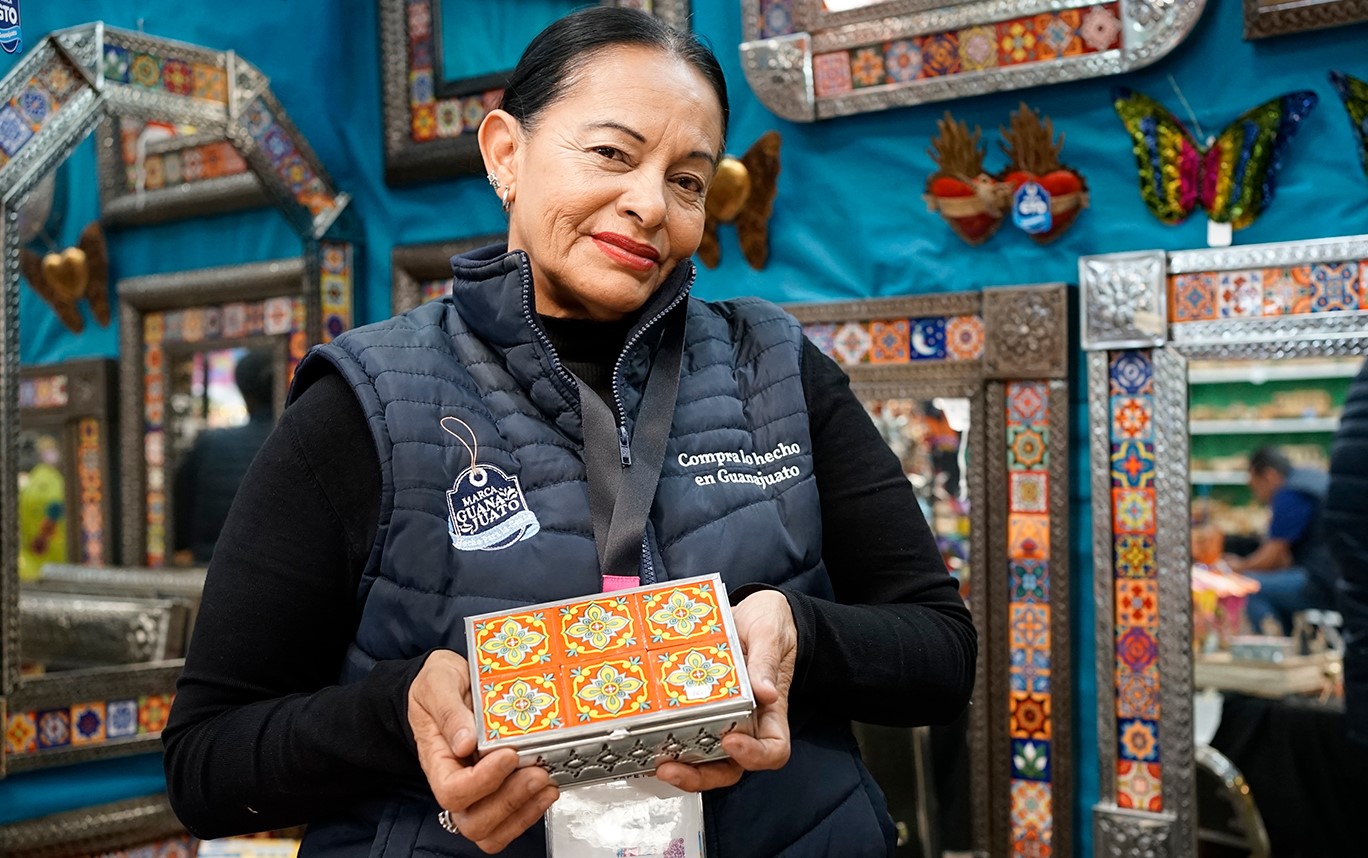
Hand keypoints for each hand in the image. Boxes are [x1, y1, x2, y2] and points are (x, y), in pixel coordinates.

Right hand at [408, 650, 558, 853]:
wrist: (448, 684)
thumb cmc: (438, 685)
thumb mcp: (437, 684)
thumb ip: (449, 711)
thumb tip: (465, 742)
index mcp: (436, 759)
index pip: (452, 790)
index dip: (482, 781)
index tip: (508, 755)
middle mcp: (454, 781)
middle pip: (473, 821)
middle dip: (510, 802)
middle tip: (537, 773)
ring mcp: (476, 790)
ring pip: (492, 830)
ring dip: (523, 812)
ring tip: (546, 782)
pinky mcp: (497, 788)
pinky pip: (509, 821)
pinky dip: (532, 810)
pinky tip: (548, 787)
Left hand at [656, 589, 795, 791]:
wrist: (752, 612)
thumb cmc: (770, 624)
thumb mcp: (769, 634)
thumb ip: (766, 661)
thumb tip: (766, 692)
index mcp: (771, 710)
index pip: (773, 750)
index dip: (754, 755)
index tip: (731, 741)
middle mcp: (747, 723)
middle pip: (731, 766)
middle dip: (702, 775)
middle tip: (673, 767)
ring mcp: (722, 719)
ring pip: (705, 759)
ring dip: (681, 767)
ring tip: (656, 762)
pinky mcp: (700, 709)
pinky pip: (687, 734)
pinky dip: (669, 744)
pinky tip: (647, 741)